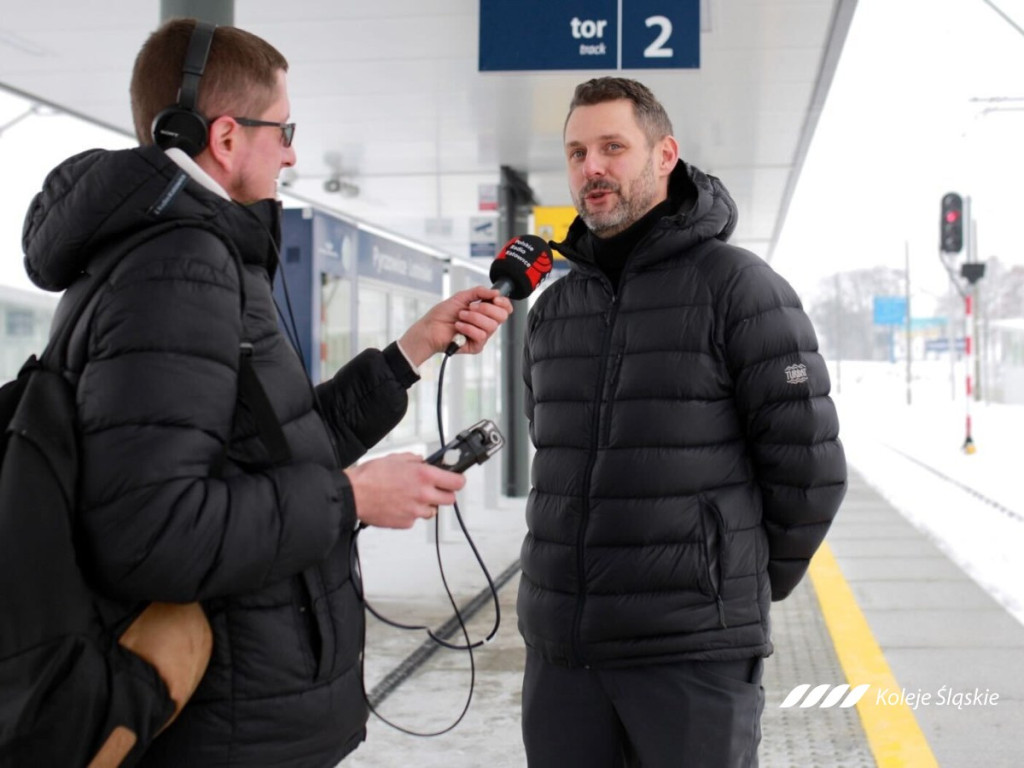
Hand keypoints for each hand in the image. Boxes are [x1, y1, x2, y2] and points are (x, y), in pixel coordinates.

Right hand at [345, 452, 465, 528]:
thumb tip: (422, 461)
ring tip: (411, 496)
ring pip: (433, 511)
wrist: (353, 495)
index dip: (458, 480)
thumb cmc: (370, 477)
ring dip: (427, 504)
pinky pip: (415, 519)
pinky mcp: (406, 523)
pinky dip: (411, 513)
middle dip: (445, 493)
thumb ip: (415, 460)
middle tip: (436, 489)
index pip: (457, 482)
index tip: (457, 479)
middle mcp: (423, 495)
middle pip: (450, 500)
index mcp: (423, 476)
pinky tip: (400, 504)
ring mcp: (415, 511)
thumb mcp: (396, 458)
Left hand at [398, 286, 512, 364]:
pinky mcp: (476, 346)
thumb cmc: (442, 314)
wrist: (430, 328)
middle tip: (470, 307)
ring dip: (473, 318)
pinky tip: (458, 327)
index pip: (505, 308)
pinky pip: (481, 336)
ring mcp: (482, 335)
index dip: (503, 303)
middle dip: (486, 308)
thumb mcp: (461, 297)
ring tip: (460, 317)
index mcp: (485, 311)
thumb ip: (480, 292)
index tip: (495, 299)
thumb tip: (496, 293)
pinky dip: (468, 328)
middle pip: (502, 316)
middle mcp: (485, 323)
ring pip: (491, 326)